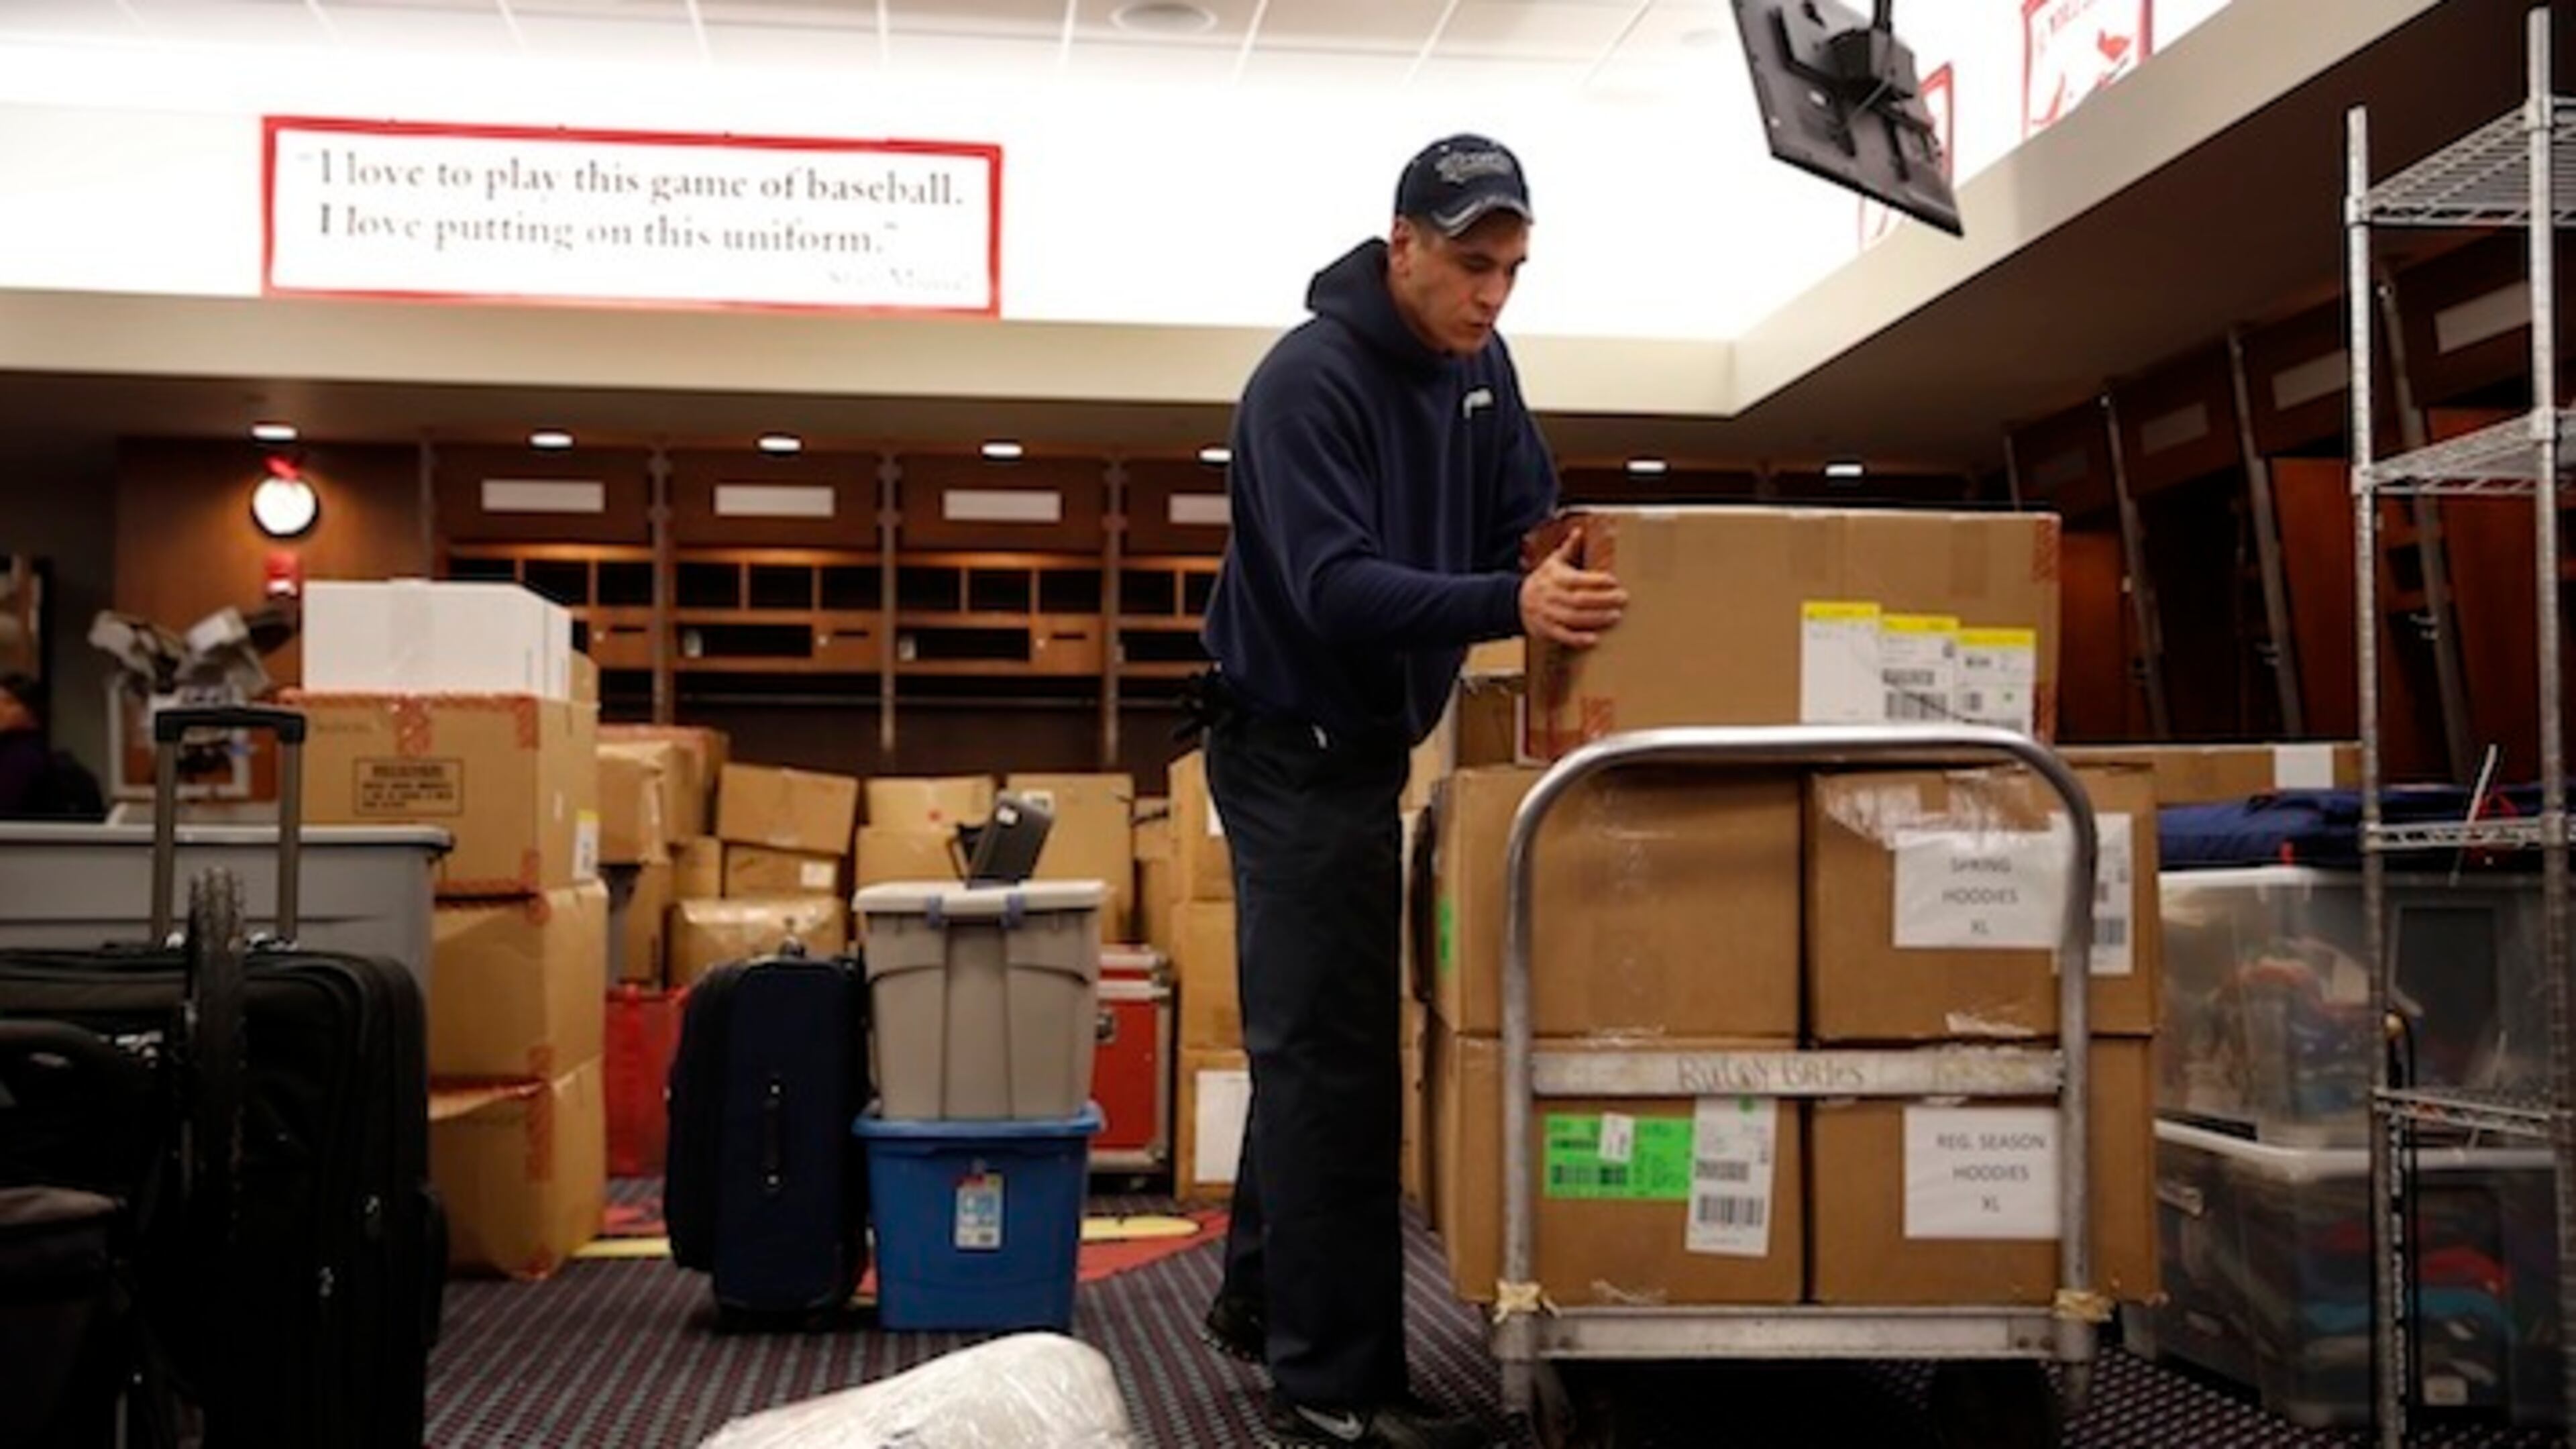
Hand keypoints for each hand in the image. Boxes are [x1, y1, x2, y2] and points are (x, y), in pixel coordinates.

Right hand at [1519, 526, 1627, 647]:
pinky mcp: (1546, 630)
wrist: (1516, 600)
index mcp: (1555, 577)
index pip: (1577, 579)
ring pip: (1573, 618)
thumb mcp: (1552, 562)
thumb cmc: (1543, 580)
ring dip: (1596, 618)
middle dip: (1602, 600)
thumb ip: (1568, 548)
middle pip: (1579, 599)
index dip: (1596, 580)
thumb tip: (1579, 532)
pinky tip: (1594, 639)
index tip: (1614, 580)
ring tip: (1615, 616)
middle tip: (1622, 598)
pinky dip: (1578, 639)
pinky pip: (1563, 636)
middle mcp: (1551, 596)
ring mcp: (1548, 614)